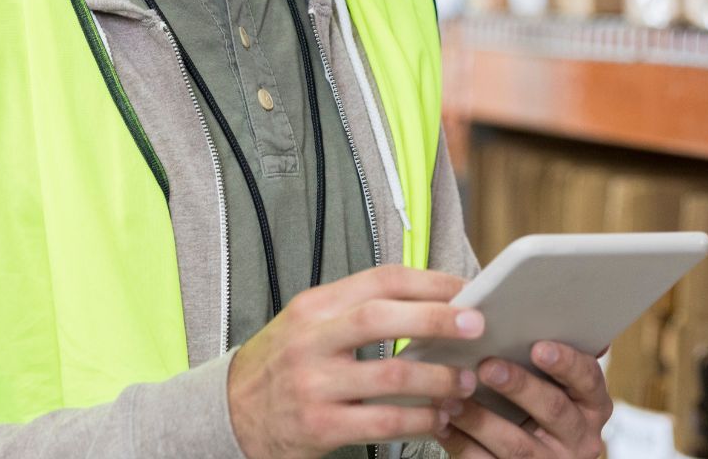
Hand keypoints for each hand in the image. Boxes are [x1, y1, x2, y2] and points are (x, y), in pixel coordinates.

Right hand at [228, 265, 482, 458]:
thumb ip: (359, 312)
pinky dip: (420, 421)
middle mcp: (311, 340)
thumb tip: (433, 303)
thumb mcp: (309, 324)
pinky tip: (438, 418)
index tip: (466, 289)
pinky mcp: (320, 427)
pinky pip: (384, 423)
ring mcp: (314, 385)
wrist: (229, 414)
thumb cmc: (284, 365)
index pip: (380, 280)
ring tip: (464, 382)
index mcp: (315, 306)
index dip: (429, 282)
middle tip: (477, 325)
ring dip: (437, 379)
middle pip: (383, 317)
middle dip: (437, 318)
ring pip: (391, 376)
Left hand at [437, 341, 612, 458]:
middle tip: (487, 366)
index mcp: (591, 404)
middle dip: (519, 386)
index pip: (587, 379)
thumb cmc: (541, 408)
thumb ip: (549, 355)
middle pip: (552, 409)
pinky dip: (461, 444)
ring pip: (516, 444)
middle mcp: (578, 437)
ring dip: (480, 418)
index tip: (539, 347)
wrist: (534, 458)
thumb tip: (528, 308)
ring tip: (450, 397)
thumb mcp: (557, 385)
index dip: (565, 362)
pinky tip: (441, 424)